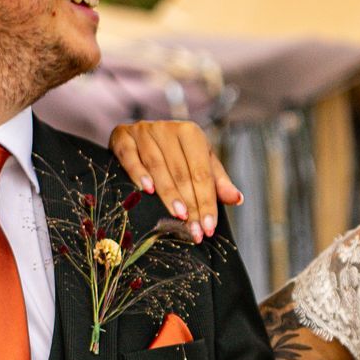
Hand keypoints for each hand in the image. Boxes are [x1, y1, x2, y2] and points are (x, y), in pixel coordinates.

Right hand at [108, 120, 242, 242]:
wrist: (136, 135)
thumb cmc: (173, 153)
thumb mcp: (199, 162)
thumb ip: (217, 181)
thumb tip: (237, 199)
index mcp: (191, 133)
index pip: (201, 172)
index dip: (207, 201)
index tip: (209, 228)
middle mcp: (168, 129)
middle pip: (181, 172)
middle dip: (190, 204)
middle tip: (194, 231)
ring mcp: (144, 131)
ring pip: (158, 166)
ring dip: (168, 193)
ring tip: (178, 216)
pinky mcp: (122, 136)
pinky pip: (130, 157)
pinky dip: (138, 174)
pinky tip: (147, 191)